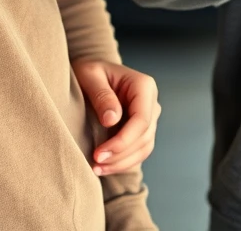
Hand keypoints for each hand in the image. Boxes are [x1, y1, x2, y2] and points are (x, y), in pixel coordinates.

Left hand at [72, 59, 159, 175]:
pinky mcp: (142, 129)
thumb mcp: (90, 76)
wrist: (93, 72)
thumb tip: (112, 120)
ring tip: (97, 169)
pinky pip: (139, 151)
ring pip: (144, 148)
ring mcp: (149, 116)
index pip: (141, 120)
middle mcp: (151, 101)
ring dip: (122, 163)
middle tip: (95, 164)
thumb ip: (102, 95)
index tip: (99, 154)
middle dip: (120, 155)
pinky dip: (123, 162)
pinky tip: (105, 167)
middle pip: (144, 137)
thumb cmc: (90, 71)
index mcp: (143, 86)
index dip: (123, 141)